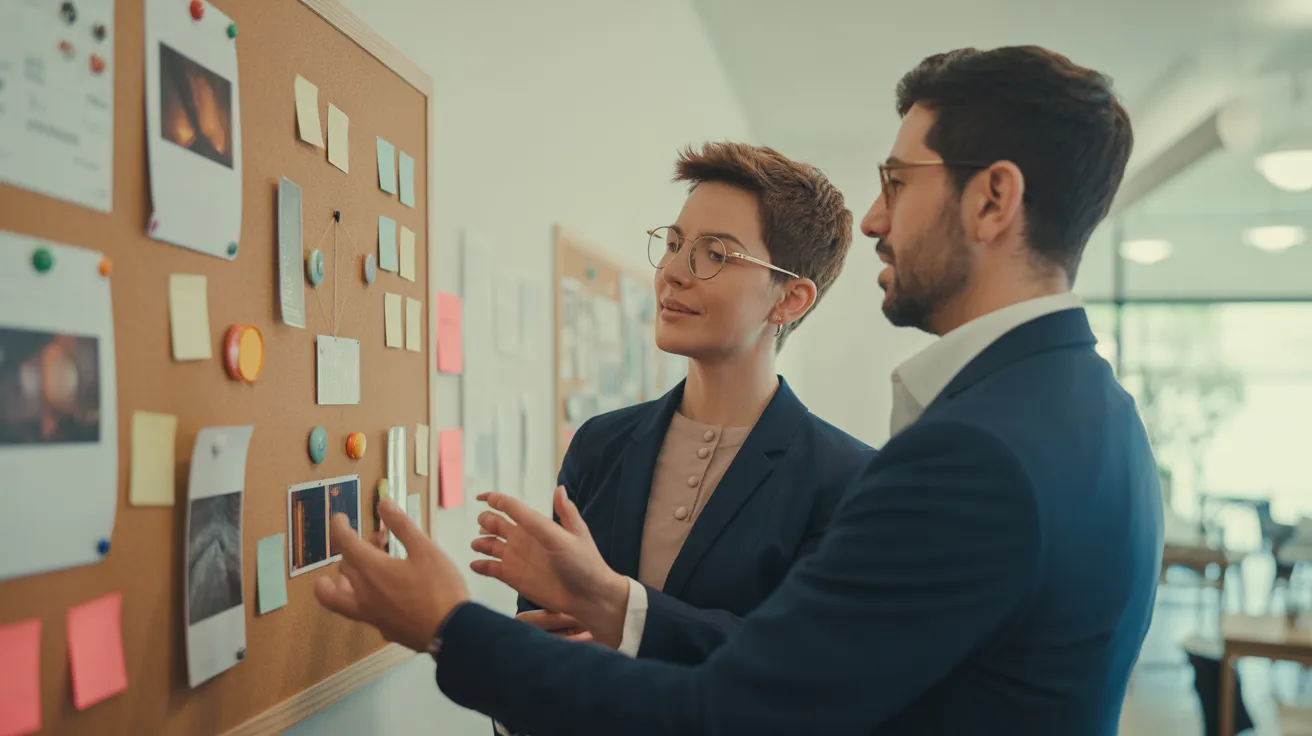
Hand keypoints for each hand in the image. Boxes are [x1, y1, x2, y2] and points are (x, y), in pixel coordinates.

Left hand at [314, 499, 470, 651]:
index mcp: (373, 569)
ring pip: (338, 598)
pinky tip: (374, 599)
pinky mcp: (382, 628)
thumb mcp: (425, 550)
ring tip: (340, 577)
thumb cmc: (440, 588)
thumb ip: (402, 526)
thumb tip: (383, 503)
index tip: (338, 518)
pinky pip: (359, 612)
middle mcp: (364, 592)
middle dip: (353, 549)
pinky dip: (358, 600)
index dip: (338, 527)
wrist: (452, 631)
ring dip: (336, 583)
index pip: (344, 543)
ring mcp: (370, 614)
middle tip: (374, 541)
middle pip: (344, 567)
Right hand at [471, 486, 629, 647]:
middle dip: (485, 520)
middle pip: (495, 523)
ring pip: (489, 544)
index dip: (494, 499)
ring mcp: (517, 558)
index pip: (511, 507)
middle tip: (484, 524)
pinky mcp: (513, 577)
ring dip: (480, 542)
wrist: (589, 596)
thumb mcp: (573, 535)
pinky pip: (490, 568)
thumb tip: (560, 487)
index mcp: (537, 525)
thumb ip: (560, 513)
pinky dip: (480, 565)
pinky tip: (475, 564)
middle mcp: (524, 538)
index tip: (480, 497)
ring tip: (477, 543)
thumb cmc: (584, 563)